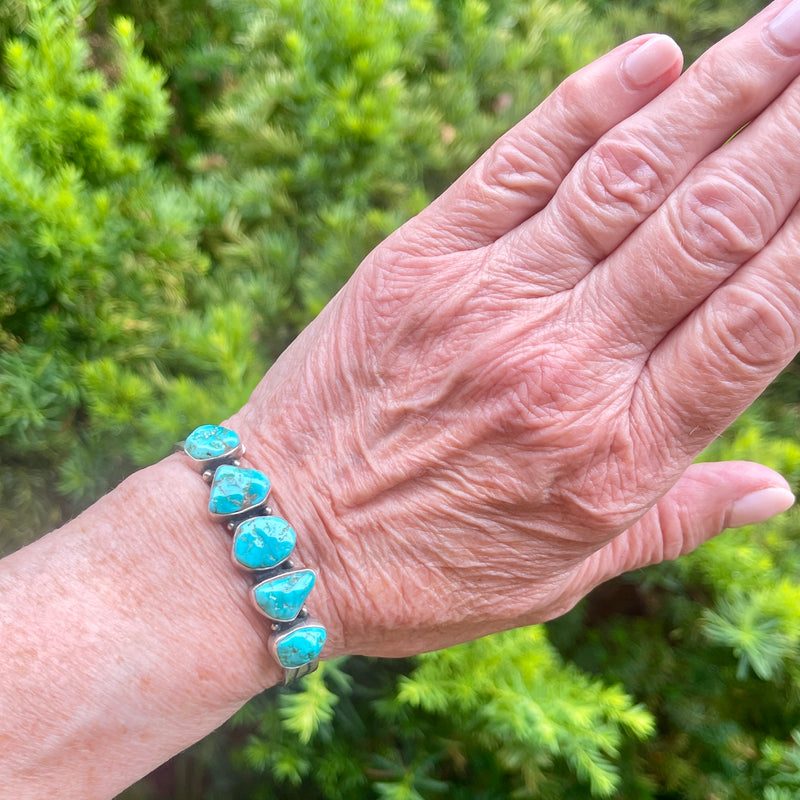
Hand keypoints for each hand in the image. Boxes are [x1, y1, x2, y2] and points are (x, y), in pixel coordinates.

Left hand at [233, 0, 799, 658]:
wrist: (285, 538)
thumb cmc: (424, 570)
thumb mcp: (560, 575)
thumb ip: (671, 521)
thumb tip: (778, 492)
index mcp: (616, 455)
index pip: (755, 321)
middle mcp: (564, 367)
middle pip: (706, 226)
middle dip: (787, 133)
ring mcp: (486, 304)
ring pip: (623, 180)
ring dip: (716, 93)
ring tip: (786, 32)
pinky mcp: (416, 264)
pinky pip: (515, 169)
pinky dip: (586, 106)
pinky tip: (651, 58)